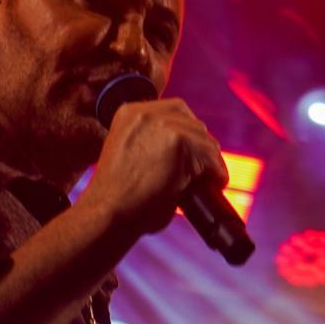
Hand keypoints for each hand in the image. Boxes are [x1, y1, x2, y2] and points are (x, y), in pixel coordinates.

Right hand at [79, 98, 228, 236]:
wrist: (108, 212)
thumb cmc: (117, 197)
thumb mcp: (129, 156)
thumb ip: (151, 145)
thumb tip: (184, 154)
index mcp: (129, 113)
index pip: (174, 111)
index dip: (187, 133)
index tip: (192, 154)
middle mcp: (145, 112)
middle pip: (192, 122)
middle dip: (200, 147)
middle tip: (202, 171)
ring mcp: (162, 124)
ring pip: (205, 139)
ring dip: (209, 161)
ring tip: (208, 181)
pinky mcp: (178, 142)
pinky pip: (211, 157)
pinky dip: (217, 173)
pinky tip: (214, 185)